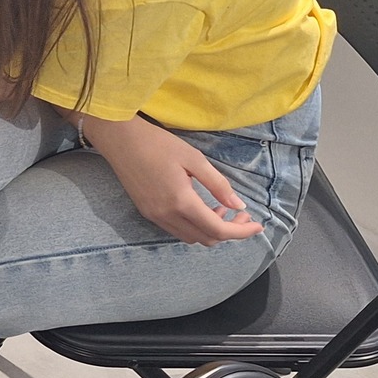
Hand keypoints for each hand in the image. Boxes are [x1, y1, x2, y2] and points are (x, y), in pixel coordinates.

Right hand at [79, 114, 261, 245]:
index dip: (241, 231)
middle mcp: (167, 215)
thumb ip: (217, 184)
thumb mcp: (193, 158)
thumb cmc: (158, 143)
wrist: (119, 139)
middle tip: (240, 213)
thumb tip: (238, 205)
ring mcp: (154, 216)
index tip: (258, 226)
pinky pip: (177, 230)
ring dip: (210, 229)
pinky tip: (199, 207)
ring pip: (191, 237)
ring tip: (219, 208)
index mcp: (181, 202)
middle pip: (206, 239)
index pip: (218, 229)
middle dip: (228, 231)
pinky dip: (194, 226)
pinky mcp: (147, 212)